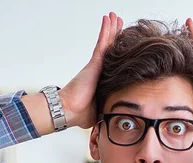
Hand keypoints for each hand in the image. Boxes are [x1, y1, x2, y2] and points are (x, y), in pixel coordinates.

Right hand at [59, 12, 122, 128]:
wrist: (69, 111)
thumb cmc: (80, 113)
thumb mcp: (101, 110)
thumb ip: (108, 108)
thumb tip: (115, 116)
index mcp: (101, 80)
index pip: (112, 62)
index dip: (117, 50)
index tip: (124, 43)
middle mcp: (99, 70)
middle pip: (110, 48)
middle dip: (115, 35)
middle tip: (119, 22)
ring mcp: (96, 65)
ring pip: (107, 43)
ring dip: (111, 28)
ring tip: (115, 16)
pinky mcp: (94, 63)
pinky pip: (102, 43)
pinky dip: (106, 31)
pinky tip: (109, 19)